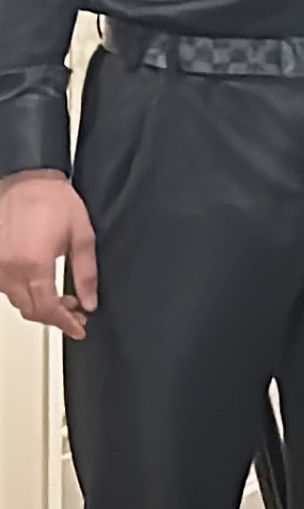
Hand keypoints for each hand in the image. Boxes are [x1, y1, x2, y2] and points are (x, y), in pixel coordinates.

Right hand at [0, 169, 96, 340]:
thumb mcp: (82, 236)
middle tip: (76, 315)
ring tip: (64, 300)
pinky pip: (6, 288)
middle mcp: (8, 268)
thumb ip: (86, 273)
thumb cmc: (53, 201)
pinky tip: (42, 287)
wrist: (27, 179)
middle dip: (55, 317)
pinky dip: (24, 293)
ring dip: (39, 306)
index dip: (65, 323)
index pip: (47, 309)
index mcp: (33, 264)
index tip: (78, 329)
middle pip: (29, 310)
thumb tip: (89, 301)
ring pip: (16, 301)